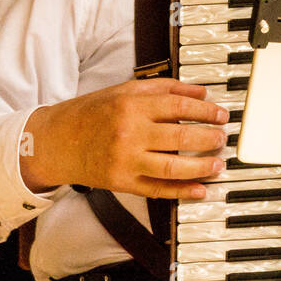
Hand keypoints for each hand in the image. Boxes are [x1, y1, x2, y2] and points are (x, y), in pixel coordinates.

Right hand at [21, 79, 228, 198]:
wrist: (57, 140)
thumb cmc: (93, 112)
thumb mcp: (126, 89)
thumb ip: (165, 88)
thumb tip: (202, 91)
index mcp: (132, 105)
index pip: (180, 106)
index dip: (206, 111)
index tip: (222, 116)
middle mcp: (130, 132)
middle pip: (181, 136)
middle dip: (209, 138)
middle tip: (222, 139)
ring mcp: (126, 160)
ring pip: (173, 166)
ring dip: (201, 166)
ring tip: (218, 163)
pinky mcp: (122, 183)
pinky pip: (157, 190)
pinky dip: (182, 192)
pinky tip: (200, 189)